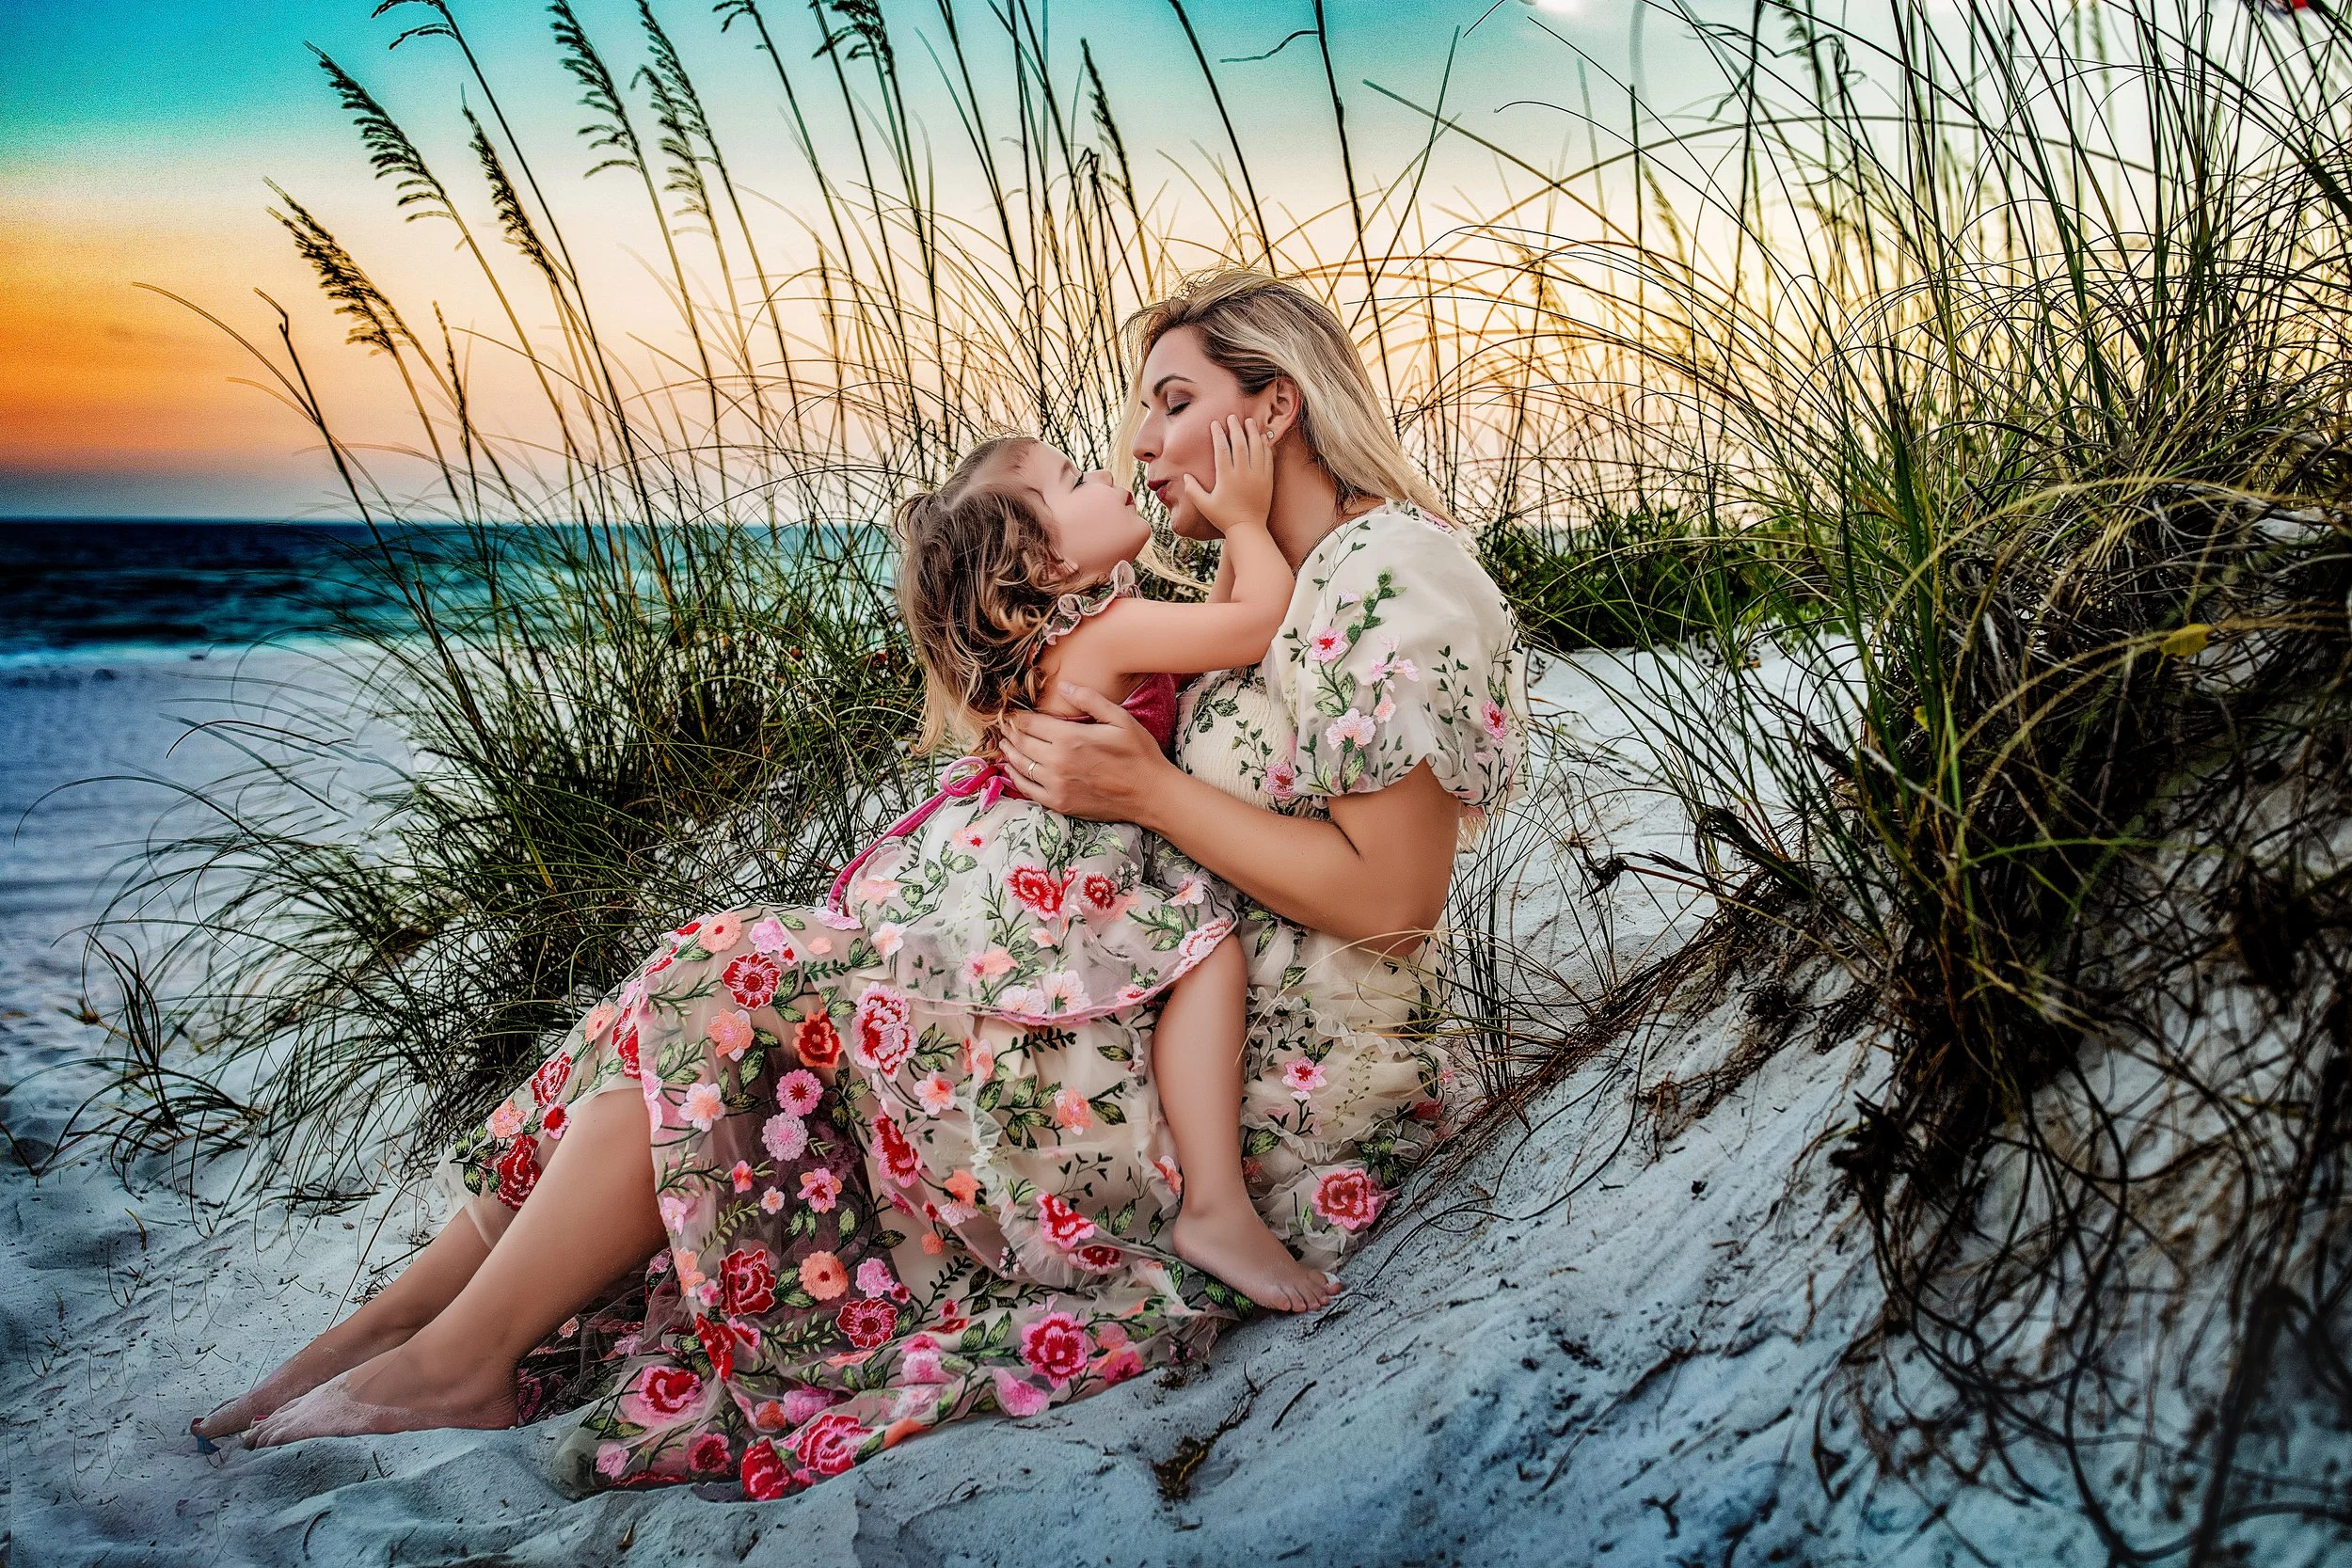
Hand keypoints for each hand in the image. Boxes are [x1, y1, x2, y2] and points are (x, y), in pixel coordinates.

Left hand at [998, 682, 1176, 823]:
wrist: (1151, 794)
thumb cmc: (1139, 754)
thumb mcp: (1120, 719)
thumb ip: (1090, 700)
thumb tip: (1064, 686)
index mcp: (1070, 738)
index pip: (1030, 723)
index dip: (1017, 716)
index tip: (1010, 712)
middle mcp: (1057, 762)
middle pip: (1021, 743)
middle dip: (1010, 732)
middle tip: (1003, 726)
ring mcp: (1056, 785)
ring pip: (1020, 765)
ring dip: (1009, 752)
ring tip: (1004, 744)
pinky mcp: (1059, 803)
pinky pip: (1027, 789)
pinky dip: (1015, 777)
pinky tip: (1011, 770)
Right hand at [1168, 416, 1273, 538]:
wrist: (1248, 529)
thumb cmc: (1224, 518)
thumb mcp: (1204, 505)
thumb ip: (1193, 489)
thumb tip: (1186, 476)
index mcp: (1226, 477)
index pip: (1222, 449)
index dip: (1218, 434)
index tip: (1215, 423)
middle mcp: (1243, 473)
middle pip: (1240, 443)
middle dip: (1236, 428)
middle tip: (1233, 417)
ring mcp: (1258, 475)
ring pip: (1257, 447)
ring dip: (1253, 432)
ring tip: (1249, 422)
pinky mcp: (1268, 480)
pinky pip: (1268, 458)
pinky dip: (1265, 446)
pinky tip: (1262, 438)